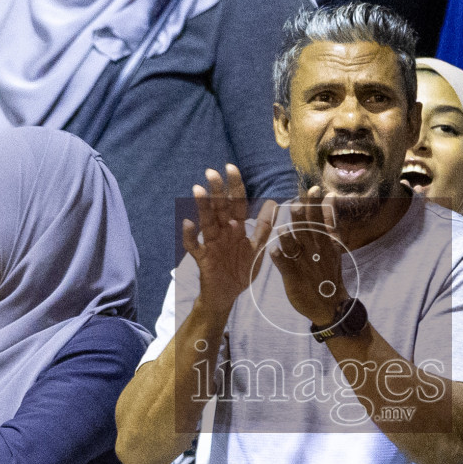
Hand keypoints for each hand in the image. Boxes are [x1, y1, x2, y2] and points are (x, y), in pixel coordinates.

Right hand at [182, 164, 277, 320]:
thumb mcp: (256, 248)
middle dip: (216, 191)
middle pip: (219, 208)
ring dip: (202, 207)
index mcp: (236, 228)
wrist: (227, 296)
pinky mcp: (203, 258)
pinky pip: (195, 246)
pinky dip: (190, 235)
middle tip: (212, 172)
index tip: (230, 167)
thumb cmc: (240, 271)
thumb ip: (263, 227)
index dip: (234, 186)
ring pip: (206, 222)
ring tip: (198, 190)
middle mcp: (222, 232)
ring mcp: (211, 244)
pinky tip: (189, 223)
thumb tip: (273, 202)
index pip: (236, 203)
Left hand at [267, 186, 346, 326]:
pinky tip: (274, 251)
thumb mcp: (333, 246)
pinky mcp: (293, 278)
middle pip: (307, 230)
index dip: (317, 204)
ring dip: (288, 238)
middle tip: (296, 203)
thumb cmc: (328, 272)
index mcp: (325, 242)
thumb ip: (329, 222)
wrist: (331, 305)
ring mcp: (304, 264)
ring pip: (295, 247)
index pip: (321, 219)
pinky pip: (284, 265)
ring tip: (282, 229)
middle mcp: (315, 251)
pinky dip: (279, 257)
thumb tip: (329, 197)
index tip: (314, 189)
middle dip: (302, 217)